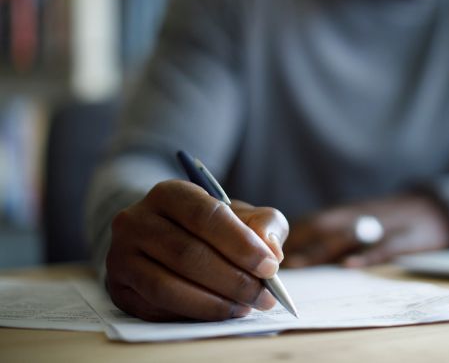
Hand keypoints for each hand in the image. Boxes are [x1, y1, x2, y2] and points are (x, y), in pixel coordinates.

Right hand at [106, 180, 287, 321]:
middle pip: (187, 254)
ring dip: (213, 303)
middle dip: (232, 279)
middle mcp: (137, 220)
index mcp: (170, 193)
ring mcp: (121, 255)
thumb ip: (264, 224)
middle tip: (264, 295)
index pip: (205, 215)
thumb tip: (271, 250)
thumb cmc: (209, 226)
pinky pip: (156, 308)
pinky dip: (192, 314)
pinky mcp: (119, 288)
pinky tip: (219, 313)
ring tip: (245, 307)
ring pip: (167, 286)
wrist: (162, 238)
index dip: (240, 243)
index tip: (269, 266)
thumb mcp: (241, 214)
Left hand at [283, 193, 448, 267]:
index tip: (264, 249)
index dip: (288, 234)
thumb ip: (337, 233)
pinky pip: (385, 246)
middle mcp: (361, 215)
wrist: (438, 208)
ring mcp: (383, 225)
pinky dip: (367, 255)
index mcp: (350, 213)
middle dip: (296, 242)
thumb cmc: (394, 219)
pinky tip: (350, 266)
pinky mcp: (407, 236)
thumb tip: (299, 253)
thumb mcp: (364, 220)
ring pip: (347, 234)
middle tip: (270, 260)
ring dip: (320, 249)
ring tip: (297, 264)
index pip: (313, 221)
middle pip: (323, 225)